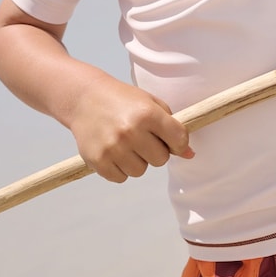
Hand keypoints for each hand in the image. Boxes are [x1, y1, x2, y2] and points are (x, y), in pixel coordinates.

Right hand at [69, 73, 193, 182]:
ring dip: (138, 161)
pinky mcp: (97, 160)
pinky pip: (121, 178)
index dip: (179, 143)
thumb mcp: (152, 104)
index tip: (172, 140)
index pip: (179, 140)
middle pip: (161, 160)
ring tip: (127, 144)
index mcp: (147, 114)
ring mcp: (112, 147)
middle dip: (156, 152)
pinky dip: (120, 168)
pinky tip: (114, 151)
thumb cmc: (124, 101)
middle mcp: (130, 131)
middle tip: (144, 139)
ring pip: (140, 171)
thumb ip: (173, 127)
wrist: (85, 98)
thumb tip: (190, 155)